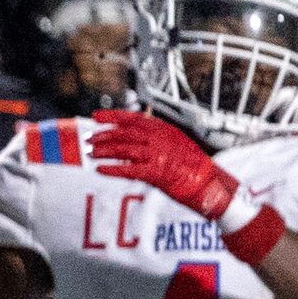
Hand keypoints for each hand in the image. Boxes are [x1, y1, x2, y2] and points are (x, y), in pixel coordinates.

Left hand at [89, 110, 238, 220]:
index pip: (133, 118)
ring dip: (103, 151)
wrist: (208, 182)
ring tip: (90, 153)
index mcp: (163, 129)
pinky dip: (111, 169)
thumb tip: (131, 136)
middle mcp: (159, 139)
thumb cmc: (191, 164)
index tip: (96, 117)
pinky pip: (128, 170)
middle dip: (103, 135)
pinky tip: (99, 169)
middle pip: (124, 133)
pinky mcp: (156, 173)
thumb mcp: (174, 141)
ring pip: (123, 149)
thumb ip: (155, 136)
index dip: (112, 116)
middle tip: (89, 139)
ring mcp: (157, 155)